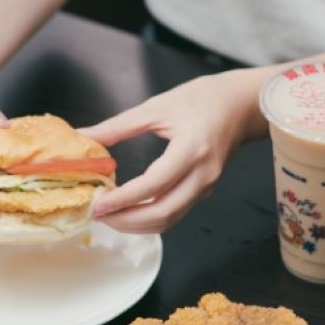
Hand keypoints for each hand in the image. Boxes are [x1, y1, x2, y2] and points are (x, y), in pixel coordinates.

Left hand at [81, 69, 265, 232]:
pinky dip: (151, 219)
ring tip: (110, 217)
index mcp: (191, 149)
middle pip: (163, 212)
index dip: (124, 198)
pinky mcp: (204, 191)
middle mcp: (203, 174)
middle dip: (127, 220)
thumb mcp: (156, 106)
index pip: (154, 184)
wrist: (240, 105)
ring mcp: (206, 186)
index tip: (99, 203)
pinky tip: (130, 211)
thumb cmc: (201, 99)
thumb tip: (84, 135)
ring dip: (137, 225)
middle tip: (99, 215)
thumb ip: (118, 126)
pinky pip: (176, 213)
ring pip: (170, 219)